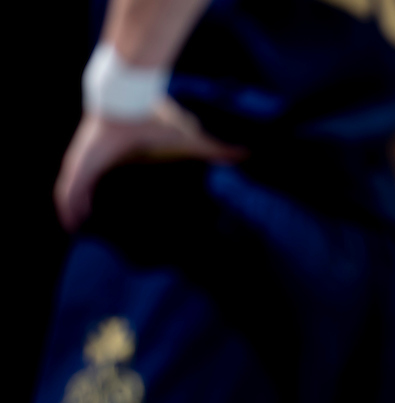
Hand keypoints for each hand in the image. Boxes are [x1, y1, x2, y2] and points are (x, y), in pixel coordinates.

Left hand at [55, 99, 245, 231]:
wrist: (128, 100)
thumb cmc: (154, 116)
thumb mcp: (190, 138)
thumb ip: (215, 148)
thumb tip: (246, 154)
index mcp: (121, 154)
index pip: (113, 176)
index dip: (112, 193)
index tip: (118, 211)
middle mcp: (102, 159)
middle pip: (89, 187)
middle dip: (88, 205)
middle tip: (93, 227)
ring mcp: (86, 161)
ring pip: (75, 192)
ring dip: (74, 210)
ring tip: (78, 230)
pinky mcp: (79, 163)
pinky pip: (68, 191)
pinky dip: (67, 207)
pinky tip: (71, 224)